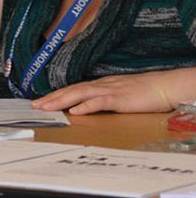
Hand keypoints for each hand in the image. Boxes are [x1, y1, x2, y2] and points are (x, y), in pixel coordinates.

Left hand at [30, 70, 185, 114]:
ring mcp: (109, 91)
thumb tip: (85, 107)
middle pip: (70, 91)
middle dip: (51, 98)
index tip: (40, 102)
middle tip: (34, 106)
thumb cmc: (142, 92)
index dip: (55, 95)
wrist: (163, 86)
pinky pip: (99, 102)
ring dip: (61, 101)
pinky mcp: (119, 98)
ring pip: (79, 94)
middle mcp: (100, 86)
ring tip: (47, 107)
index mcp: (98, 86)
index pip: (71, 90)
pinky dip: (86, 106)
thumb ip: (101, 99)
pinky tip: (75, 111)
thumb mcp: (117, 95)